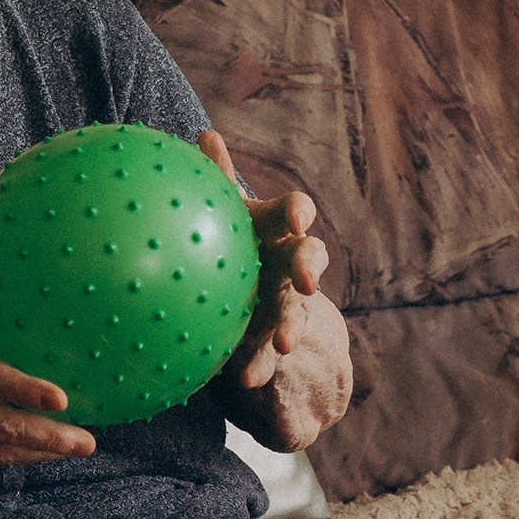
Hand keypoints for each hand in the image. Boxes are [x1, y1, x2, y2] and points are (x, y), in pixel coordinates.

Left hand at [198, 129, 327, 389]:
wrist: (246, 313)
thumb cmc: (228, 249)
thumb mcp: (222, 218)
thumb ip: (216, 183)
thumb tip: (207, 134)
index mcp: (272, 232)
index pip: (292, 214)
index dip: (297, 215)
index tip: (295, 219)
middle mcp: (287, 268)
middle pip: (309, 261)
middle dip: (310, 269)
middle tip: (306, 281)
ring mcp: (285, 308)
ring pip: (295, 316)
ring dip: (292, 329)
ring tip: (284, 345)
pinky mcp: (271, 347)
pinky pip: (270, 359)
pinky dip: (264, 372)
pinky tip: (251, 384)